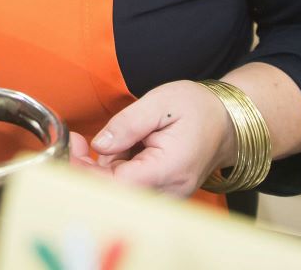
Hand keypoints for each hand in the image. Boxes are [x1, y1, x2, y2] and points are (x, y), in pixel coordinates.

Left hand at [80, 81, 235, 197]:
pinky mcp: (161, 195)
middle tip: (77, 141)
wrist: (227, 123)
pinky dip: (115, 171)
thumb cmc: (197, 109)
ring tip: (109, 140)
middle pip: (114, 193)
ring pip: (119, 192)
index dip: (87, 169)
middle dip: (88, 168)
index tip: (73, 144)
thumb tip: (99, 144)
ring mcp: (167, 197)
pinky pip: (129, 189)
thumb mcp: (160, 102)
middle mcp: (169, 192)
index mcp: (169, 169)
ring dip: (102, 168)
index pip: (117, 185)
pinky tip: (120, 151)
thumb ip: (127, 124)